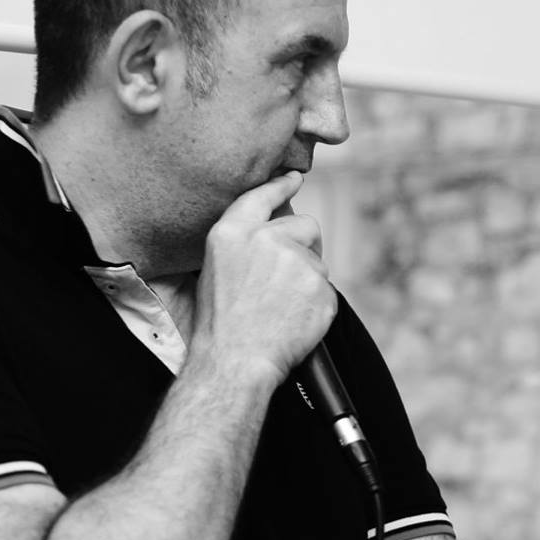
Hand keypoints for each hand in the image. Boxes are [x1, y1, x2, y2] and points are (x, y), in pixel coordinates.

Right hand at [193, 171, 335, 385]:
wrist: (235, 360)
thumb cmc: (219, 323)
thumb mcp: (213, 268)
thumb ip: (242, 241)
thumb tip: (272, 230)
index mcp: (233, 232)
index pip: (263, 196)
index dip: (281, 186)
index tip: (294, 179)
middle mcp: (267, 239)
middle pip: (304, 225)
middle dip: (303, 244)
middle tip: (288, 274)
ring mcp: (298, 262)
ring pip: (317, 260)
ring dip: (307, 277)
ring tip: (282, 305)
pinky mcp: (321, 287)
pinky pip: (326, 289)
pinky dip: (316, 303)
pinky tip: (294, 318)